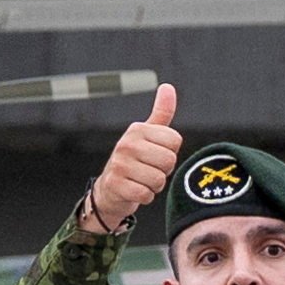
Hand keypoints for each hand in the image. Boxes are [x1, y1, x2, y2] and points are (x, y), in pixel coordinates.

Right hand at [85, 83, 180, 231]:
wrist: (109, 190)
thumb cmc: (134, 161)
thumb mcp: (148, 135)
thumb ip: (161, 113)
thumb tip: (167, 87)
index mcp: (137, 129)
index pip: (175, 141)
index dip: (170, 153)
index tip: (155, 156)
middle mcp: (126, 144)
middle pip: (169, 160)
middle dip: (164, 171)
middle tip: (149, 171)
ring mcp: (119, 164)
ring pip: (158, 180)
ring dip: (154, 186)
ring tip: (142, 181)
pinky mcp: (115, 185)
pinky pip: (145, 194)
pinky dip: (145, 198)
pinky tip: (135, 192)